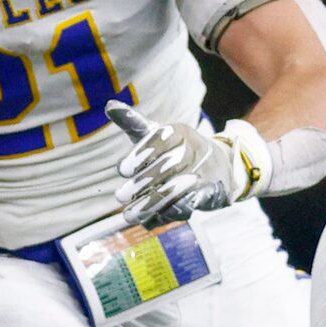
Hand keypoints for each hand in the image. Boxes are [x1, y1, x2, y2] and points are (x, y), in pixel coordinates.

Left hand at [106, 101, 268, 225]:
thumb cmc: (174, 150)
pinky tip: (152, 220)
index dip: (141, 153)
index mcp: (179, 132)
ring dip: (151, 204)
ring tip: (129, 215)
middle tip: (120, 197)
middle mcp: (194, 150)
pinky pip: (192, 204)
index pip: (160, 138)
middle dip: (142, 183)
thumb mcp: (155, 135)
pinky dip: (171, 212)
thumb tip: (109, 105)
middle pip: (168, 166)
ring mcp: (204, 172)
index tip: (122, 170)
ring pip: (176, 189)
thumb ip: (133, 122)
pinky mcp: (211, 193)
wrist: (216, 167)